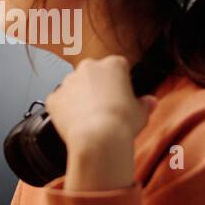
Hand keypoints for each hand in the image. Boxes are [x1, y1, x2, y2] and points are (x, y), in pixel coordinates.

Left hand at [45, 56, 157, 190]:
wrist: (98, 139)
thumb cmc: (121, 124)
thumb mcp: (141, 113)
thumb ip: (145, 104)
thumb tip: (150, 102)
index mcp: (113, 65)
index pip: (117, 67)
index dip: (120, 83)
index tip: (121, 96)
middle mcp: (89, 67)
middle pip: (93, 74)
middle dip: (97, 88)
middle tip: (105, 108)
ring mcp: (69, 81)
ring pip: (74, 87)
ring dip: (79, 98)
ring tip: (90, 119)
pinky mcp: (54, 98)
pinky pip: (59, 102)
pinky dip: (64, 111)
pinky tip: (75, 123)